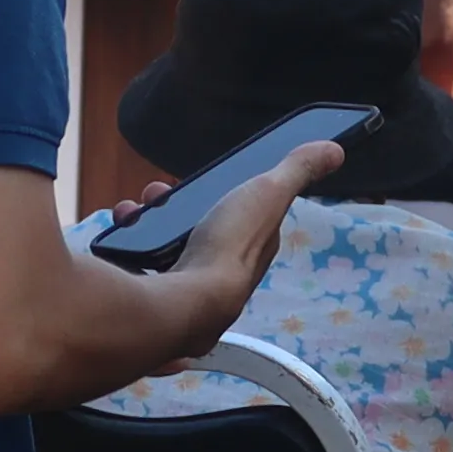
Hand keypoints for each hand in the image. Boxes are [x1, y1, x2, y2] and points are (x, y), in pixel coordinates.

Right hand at [133, 150, 328, 368]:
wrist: (186, 302)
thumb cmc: (231, 246)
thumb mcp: (267, 193)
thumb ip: (296, 170)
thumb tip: (333, 149)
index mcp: (250, 247)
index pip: (238, 216)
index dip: (217, 194)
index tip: (193, 180)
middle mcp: (221, 270)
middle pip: (194, 228)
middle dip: (170, 205)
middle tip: (155, 193)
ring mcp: (187, 286)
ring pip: (162, 245)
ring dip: (145, 221)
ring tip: (132, 211)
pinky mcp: (156, 297)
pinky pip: (138, 265)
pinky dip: (126, 245)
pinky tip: (119, 235)